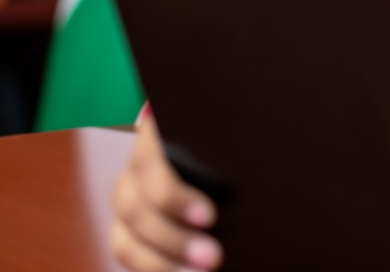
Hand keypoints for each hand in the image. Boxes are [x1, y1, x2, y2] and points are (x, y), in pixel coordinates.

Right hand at [111, 115, 221, 270]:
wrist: (208, 148)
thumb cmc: (227, 138)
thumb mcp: (226, 132)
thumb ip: (233, 138)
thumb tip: (263, 160)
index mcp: (153, 138)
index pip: (150, 165)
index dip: (174, 197)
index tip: (210, 218)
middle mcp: (132, 172)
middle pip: (135, 210)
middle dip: (175, 240)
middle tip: (214, 258)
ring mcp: (126, 203)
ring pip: (125, 242)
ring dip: (161, 264)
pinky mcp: (126, 230)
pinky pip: (128, 255)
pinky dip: (152, 269)